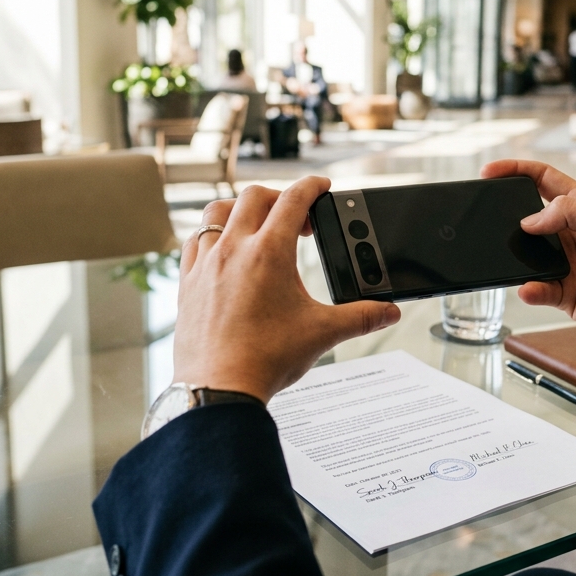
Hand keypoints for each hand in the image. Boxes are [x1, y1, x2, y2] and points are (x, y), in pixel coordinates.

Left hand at [173, 176, 401, 401]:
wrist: (220, 388)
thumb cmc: (265, 360)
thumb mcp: (322, 333)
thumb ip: (361, 317)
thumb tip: (388, 311)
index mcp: (268, 253)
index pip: (293, 200)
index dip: (312, 186)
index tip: (321, 186)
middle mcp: (232, 249)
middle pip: (254, 197)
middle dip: (280, 198)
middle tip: (298, 221)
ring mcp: (205, 264)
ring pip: (216, 212)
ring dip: (240, 210)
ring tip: (257, 227)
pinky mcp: (187, 282)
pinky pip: (194, 242)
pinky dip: (211, 236)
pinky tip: (223, 252)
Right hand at [481, 160, 575, 370]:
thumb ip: (569, 211)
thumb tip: (530, 220)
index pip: (543, 179)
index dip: (516, 171)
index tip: (490, 171)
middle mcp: (573, 233)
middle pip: (529, 217)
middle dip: (508, 216)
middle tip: (490, 218)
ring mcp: (567, 264)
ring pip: (528, 255)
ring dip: (517, 257)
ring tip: (510, 257)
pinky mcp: (564, 294)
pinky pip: (536, 288)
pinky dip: (529, 289)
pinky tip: (531, 289)